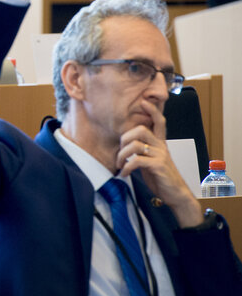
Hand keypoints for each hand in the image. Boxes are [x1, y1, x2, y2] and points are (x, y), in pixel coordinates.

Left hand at [116, 100, 202, 227]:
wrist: (176, 194)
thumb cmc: (161, 177)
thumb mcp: (150, 161)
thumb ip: (142, 152)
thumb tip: (124, 147)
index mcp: (160, 143)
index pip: (160, 122)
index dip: (153, 111)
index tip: (144, 101)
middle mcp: (161, 146)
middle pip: (142, 129)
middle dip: (125, 138)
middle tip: (120, 150)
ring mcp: (161, 156)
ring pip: (136, 145)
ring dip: (122, 155)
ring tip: (119, 164)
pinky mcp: (159, 166)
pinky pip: (136, 161)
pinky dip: (126, 167)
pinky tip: (124, 173)